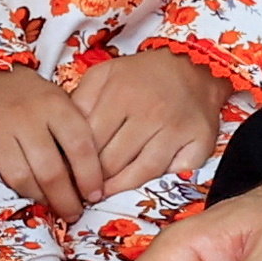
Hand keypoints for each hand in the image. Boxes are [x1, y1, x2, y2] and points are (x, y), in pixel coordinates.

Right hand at [0, 68, 108, 220]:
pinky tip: (20, 192)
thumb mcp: (56, 103)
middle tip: (73, 212)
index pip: (80, 146)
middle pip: (50, 171)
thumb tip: (89, 182)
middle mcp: (24, 114)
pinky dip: (8, 189)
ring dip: (38, 199)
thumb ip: (71, 136)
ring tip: (48, 205)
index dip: (90, 177)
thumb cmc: (27, 96)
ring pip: (21, 179)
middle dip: (65, 200)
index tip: (94, 195)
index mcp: (53, 103)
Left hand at [62, 50, 230, 208]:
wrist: (196, 66)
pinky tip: (138, 186)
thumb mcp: (106, 74)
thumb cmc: (143, 74)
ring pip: (139, 173)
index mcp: (121, 94)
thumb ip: (81, 100)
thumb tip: (63, 133)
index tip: (67, 174)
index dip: (75, 162)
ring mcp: (176, 131)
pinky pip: (171, 174)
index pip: (90, 141)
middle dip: (94, 179)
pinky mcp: (198, 144)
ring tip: (104, 194)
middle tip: (83, 189)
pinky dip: (154, 184)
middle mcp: (150, 113)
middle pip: (112, 161)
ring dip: (118, 188)